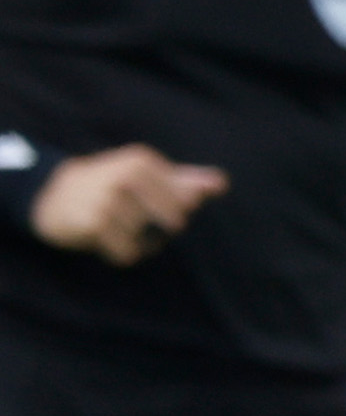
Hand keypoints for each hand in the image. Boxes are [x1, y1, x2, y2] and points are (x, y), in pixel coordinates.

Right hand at [29, 145, 227, 264]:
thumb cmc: (111, 186)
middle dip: (158, 228)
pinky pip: (129, 253)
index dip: (174, 211)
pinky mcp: (94, 224)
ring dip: (137, 241)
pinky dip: (122, 253)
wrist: (53, 197)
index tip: (147, 202)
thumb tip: (221, 183)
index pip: (186, 203)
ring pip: (150, 239)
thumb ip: (185, 180)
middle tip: (129, 216)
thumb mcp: (146, 177)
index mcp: (142, 161)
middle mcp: (126, 176)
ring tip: (114, 225)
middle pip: (172, 222)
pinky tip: (105, 239)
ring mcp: (108, 199)